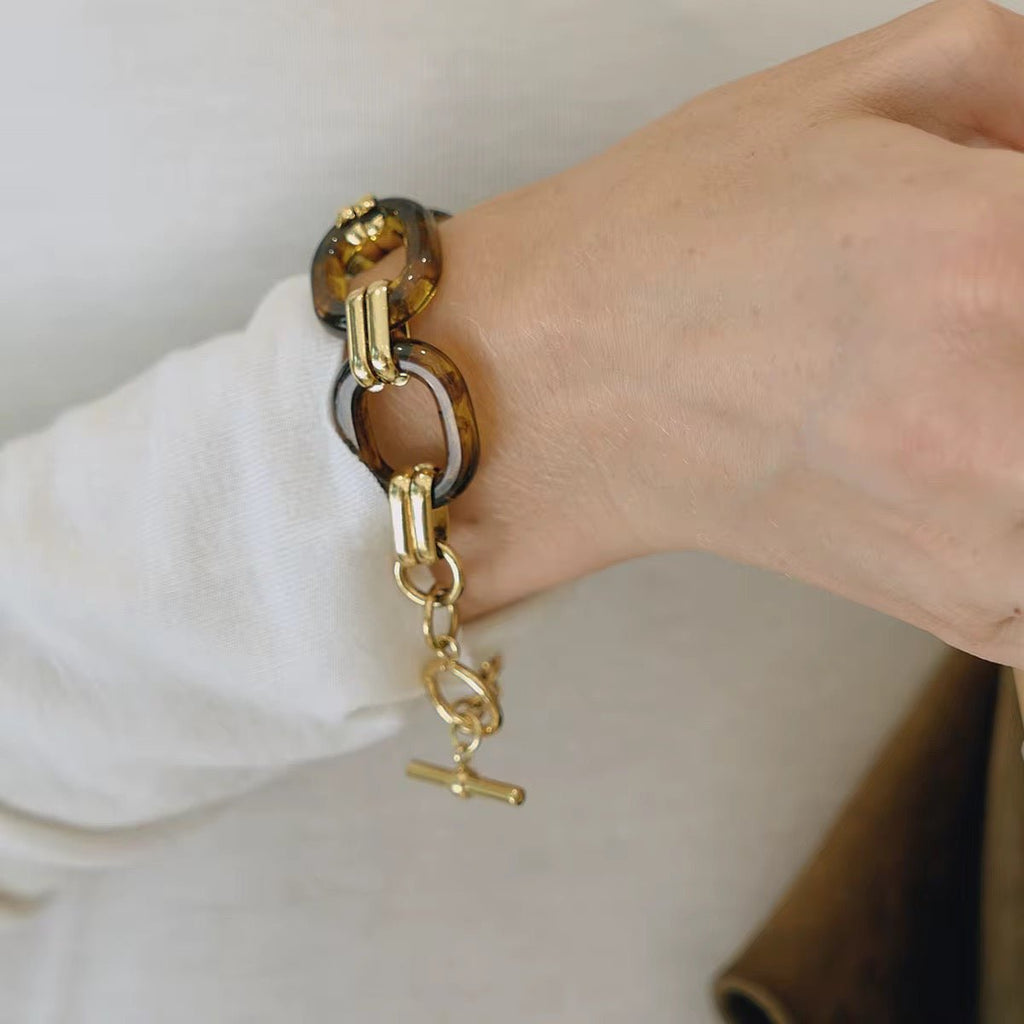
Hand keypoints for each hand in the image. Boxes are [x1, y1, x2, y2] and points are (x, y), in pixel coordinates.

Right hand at [380, 0, 1023, 667]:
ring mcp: (989, 533)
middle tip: (997, 330)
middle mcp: (1007, 412)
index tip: (1022, 274)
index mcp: (1002, 252)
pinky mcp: (969, 608)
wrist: (553, 393)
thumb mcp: (872, 82)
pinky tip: (983, 465)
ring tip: (973, 388)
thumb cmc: (673, 243)